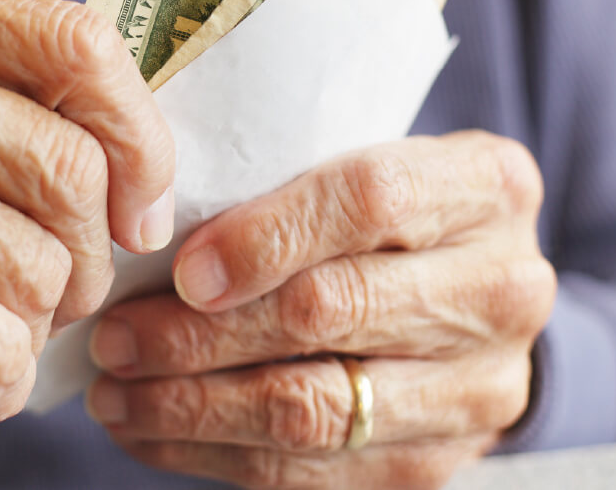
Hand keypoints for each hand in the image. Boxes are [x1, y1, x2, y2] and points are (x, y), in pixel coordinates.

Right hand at [0, 0, 174, 489]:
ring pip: (45, 268)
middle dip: (85, 257)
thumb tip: (149, 155)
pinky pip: (2, 350)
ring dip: (30, 325)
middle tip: (44, 292)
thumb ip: (1, 91)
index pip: (79, 43)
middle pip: (72, 169)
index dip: (141, 139)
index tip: (142, 208)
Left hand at [85, 132, 553, 488]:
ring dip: (194, 405)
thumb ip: (284, 173)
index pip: (371, 199)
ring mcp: (481, 387)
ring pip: (316, 409)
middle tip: (113, 338)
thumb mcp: (364, 158)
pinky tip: (152, 431)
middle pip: (332, 312)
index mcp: (485, 185)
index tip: (180, 271)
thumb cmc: (387, 213)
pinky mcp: (440, 460)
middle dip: (202, 334)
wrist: (475, 296)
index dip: (266, 236)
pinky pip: (313, 473)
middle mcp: (502, 288)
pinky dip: (216, 454)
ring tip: (114, 392)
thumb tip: (147, 225)